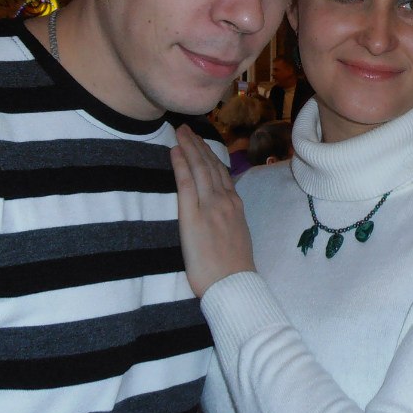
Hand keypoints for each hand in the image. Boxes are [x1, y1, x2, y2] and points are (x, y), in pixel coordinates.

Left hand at [171, 124, 255, 298]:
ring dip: (190, 147)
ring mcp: (210, 206)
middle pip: (210, 165)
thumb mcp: (238, 236)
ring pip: (200, 168)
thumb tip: (220, 211)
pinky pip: (186, 183)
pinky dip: (181, 164)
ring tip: (180, 132)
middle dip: (198, 144)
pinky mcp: (194, 215)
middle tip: (187, 128)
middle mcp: (225, 200)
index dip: (209, 155)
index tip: (201, 143)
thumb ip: (229, 218)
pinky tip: (174, 151)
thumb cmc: (233, 268)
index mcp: (235, 205)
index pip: (221, 173)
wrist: (233, 284)